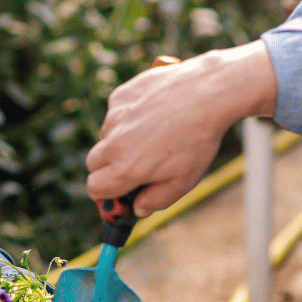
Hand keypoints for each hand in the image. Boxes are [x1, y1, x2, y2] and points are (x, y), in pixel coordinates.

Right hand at [86, 42, 277, 216]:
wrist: (207, 93)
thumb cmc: (198, 139)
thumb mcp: (183, 180)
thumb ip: (157, 200)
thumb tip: (138, 209)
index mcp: (126, 168)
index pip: (94, 188)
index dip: (105, 193)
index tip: (118, 192)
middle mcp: (115, 143)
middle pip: (93, 163)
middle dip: (108, 168)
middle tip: (134, 165)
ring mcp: (115, 116)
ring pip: (106, 136)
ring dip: (120, 140)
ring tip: (154, 134)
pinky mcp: (120, 95)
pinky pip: (116, 113)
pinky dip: (129, 117)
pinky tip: (154, 114)